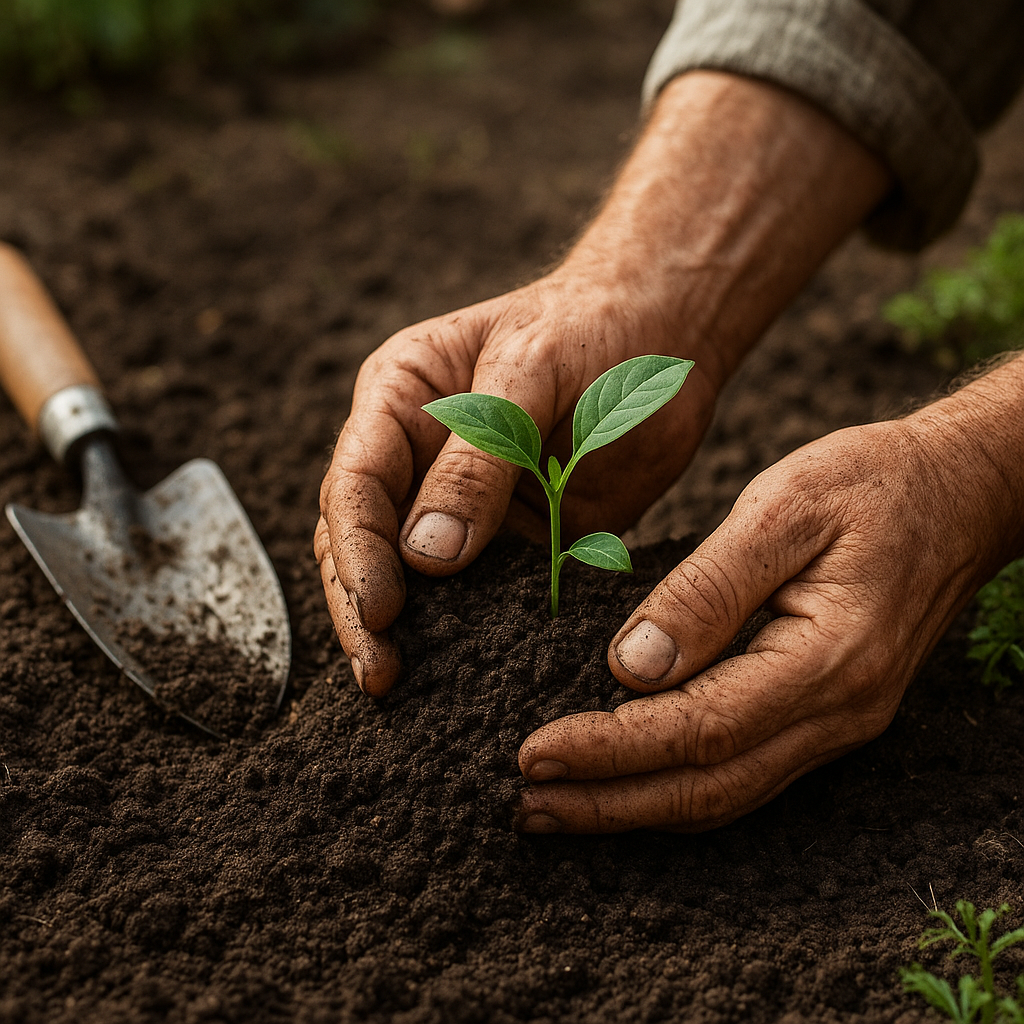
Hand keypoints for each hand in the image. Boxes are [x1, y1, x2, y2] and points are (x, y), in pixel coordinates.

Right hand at [314, 272, 718, 695]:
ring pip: (409, 576)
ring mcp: (460, 504)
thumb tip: (426, 556)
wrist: (665, 338)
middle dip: (363, 605)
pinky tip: (463, 671)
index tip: (382, 610)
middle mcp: (417, 456)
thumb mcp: (532, 372)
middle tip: (379, 672)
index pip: (354, 484)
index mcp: (401, 400)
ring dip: (402, 630)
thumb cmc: (594, 328)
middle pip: (363, 540)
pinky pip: (476, 593)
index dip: (360, 550)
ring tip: (400, 688)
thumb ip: (480, 458)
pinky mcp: (509, 541)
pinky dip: (465, 631)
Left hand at [517, 366, 1023, 832]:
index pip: (699, 730)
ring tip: (557, 807)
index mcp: (828, 659)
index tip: (534, 755)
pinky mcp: (827, 713)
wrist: (959, 493)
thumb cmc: (873, 483)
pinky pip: (744, 772)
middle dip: (610, 802)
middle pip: (708, 786)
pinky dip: (677, 786)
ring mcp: (838, 722)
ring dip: (637, 806)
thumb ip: (708, 588)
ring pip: (725, 793)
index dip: (610, 749)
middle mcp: (838, 712)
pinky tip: (629, 781)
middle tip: (526, 805)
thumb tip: (632, 663)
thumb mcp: (785, 508)